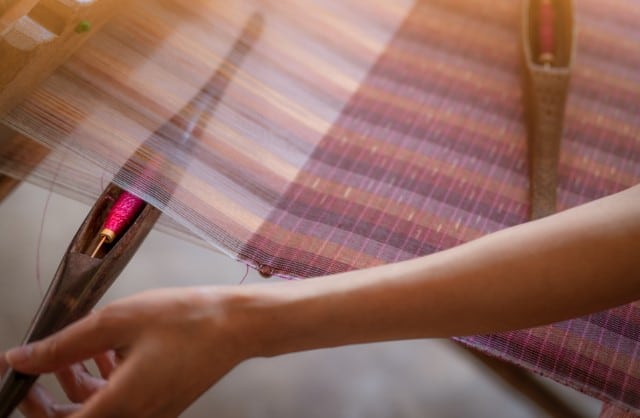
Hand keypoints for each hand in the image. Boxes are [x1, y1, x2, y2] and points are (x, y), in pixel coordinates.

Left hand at [3, 287, 251, 417]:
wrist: (237, 324)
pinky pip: (125, 401)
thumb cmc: (185, 320)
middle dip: (52, 396)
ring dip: (81, 383)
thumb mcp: (116, 322)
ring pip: (102, 409)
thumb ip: (63, 345)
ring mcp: (153, 414)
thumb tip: (21, 359)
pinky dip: (108, 380)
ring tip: (78, 350)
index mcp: (120, 406)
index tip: (19, 382)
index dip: (30, 407)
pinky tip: (110, 351)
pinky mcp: (165, 403)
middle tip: (41, 367)